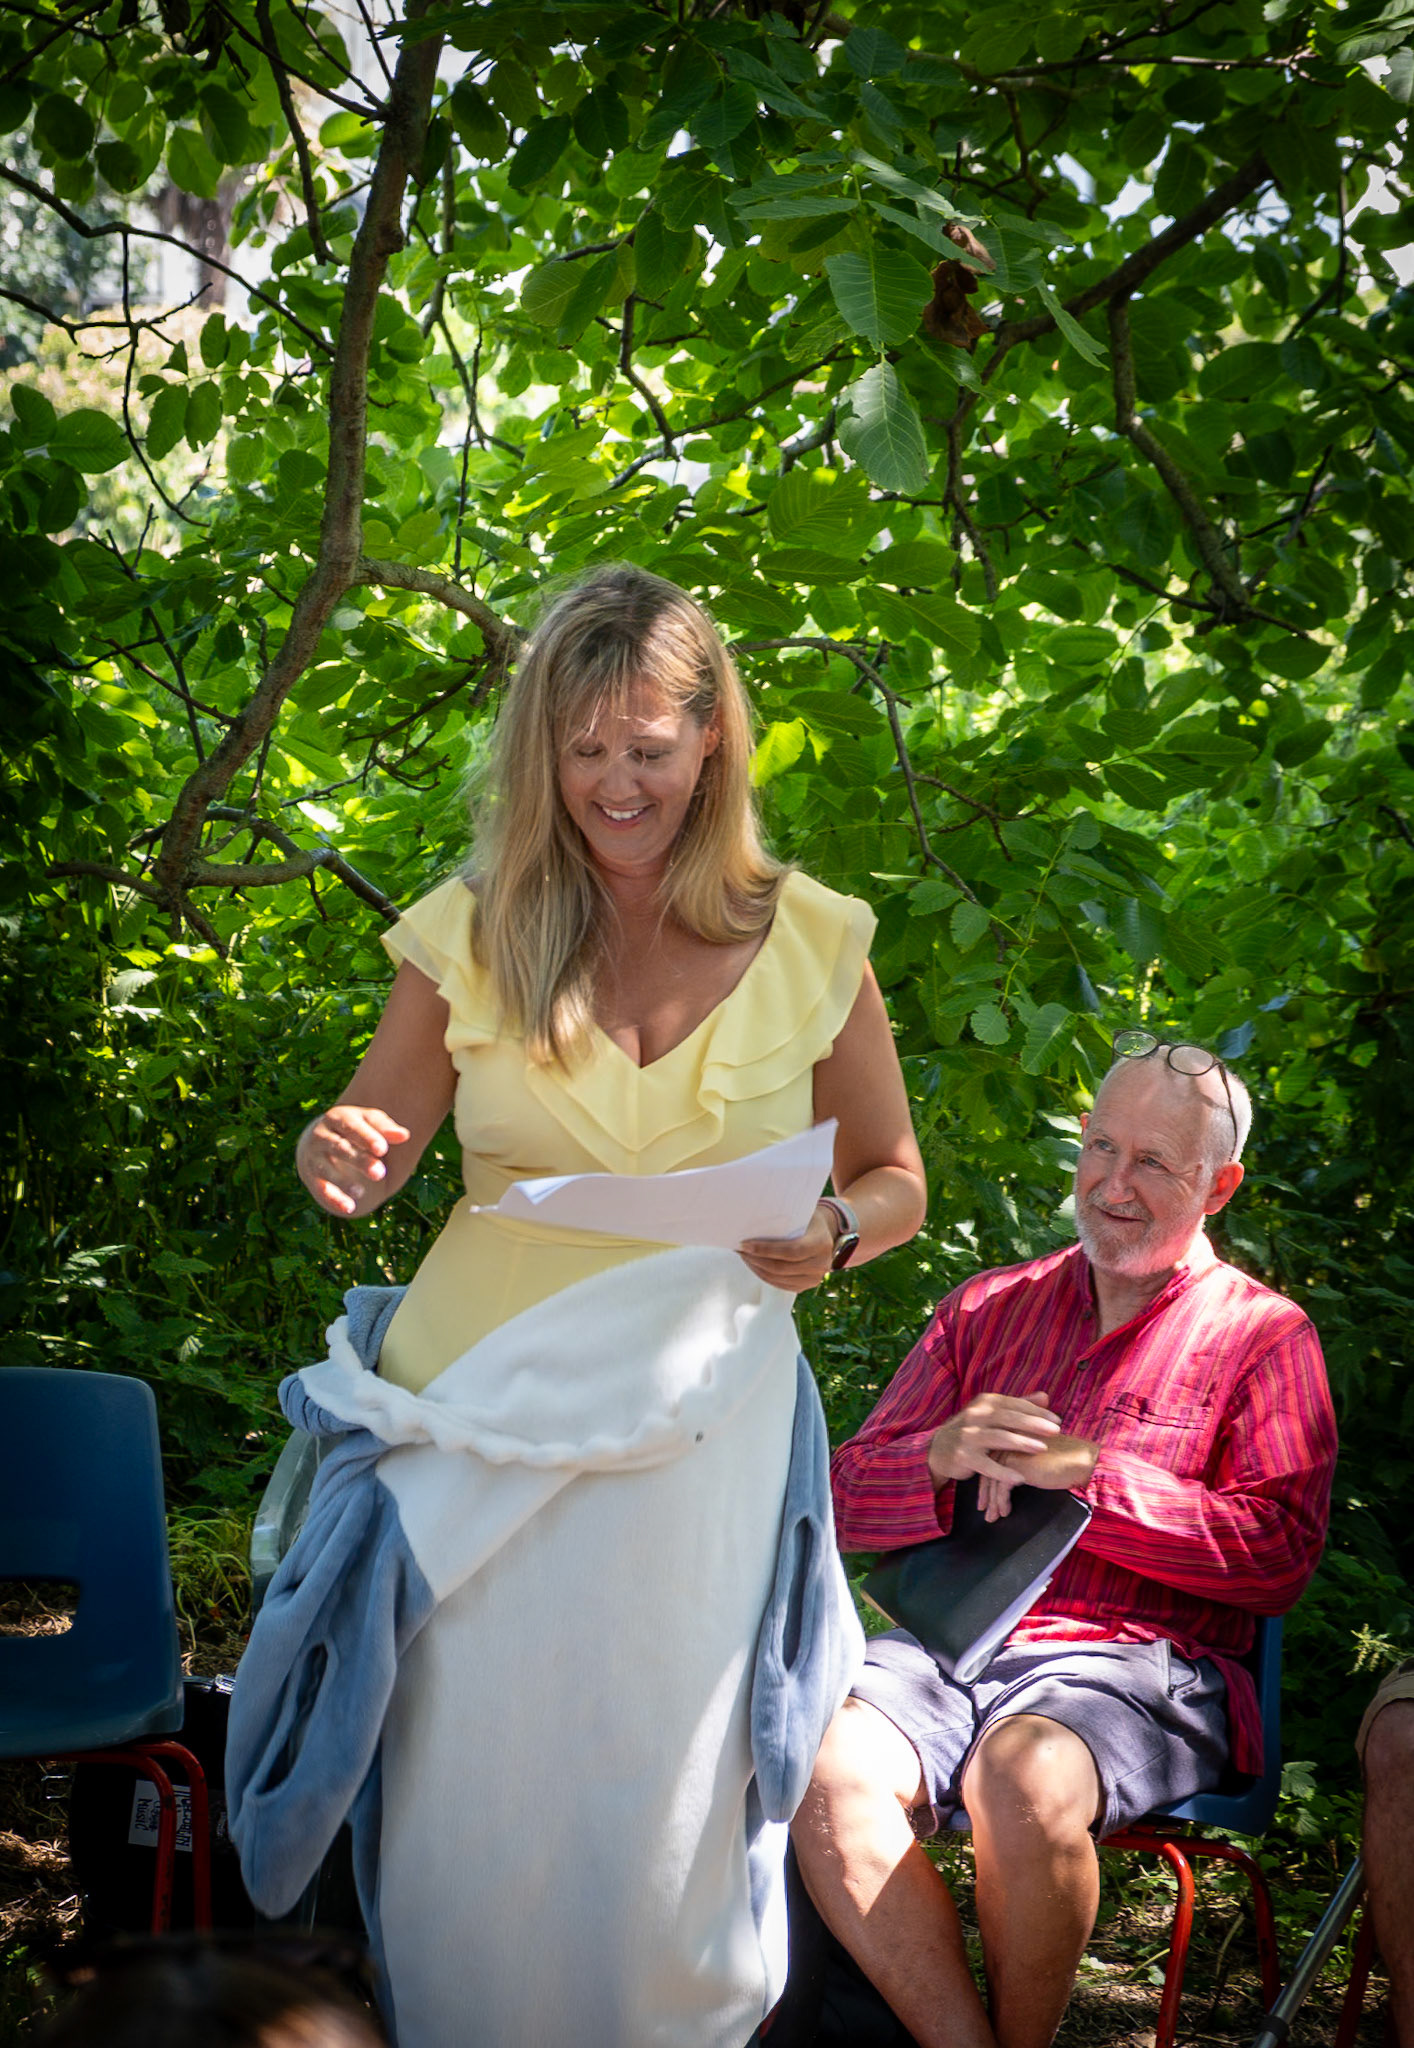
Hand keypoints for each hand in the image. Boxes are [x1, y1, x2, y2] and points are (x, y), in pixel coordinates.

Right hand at [297, 1105, 409, 1216]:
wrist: (319, 1141)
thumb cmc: (354, 1129)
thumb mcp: (368, 1122)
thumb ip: (385, 1128)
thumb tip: (404, 1136)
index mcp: (337, 1118)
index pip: (352, 1126)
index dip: (367, 1138)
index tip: (383, 1150)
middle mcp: (321, 1136)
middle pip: (340, 1148)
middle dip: (359, 1161)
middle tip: (380, 1173)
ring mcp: (314, 1157)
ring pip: (328, 1169)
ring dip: (344, 1182)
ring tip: (362, 1193)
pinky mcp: (312, 1177)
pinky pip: (322, 1189)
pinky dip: (334, 1199)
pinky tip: (349, 1208)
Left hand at [738, 1203, 839, 1293]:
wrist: (823, 1232)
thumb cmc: (807, 1218)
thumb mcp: (801, 1213)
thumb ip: (783, 1218)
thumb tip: (750, 1222)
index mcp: (821, 1244)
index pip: (790, 1251)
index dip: (765, 1250)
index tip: (745, 1244)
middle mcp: (821, 1265)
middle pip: (781, 1268)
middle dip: (756, 1259)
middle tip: (740, 1250)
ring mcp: (814, 1278)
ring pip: (778, 1279)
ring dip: (757, 1268)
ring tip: (744, 1256)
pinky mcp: (805, 1286)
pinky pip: (780, 1284)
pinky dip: (764, 1275)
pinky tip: (754, 1264)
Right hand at [926, 1389, 1060, 1492]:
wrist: (939, 1449)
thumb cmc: (973, 1431)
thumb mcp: (992, 1415)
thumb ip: (1018, 1406)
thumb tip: (1045, 1396)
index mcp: (984, 1403)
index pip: (1014, 1404)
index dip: (1036, 1411)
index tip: (1056, 1419)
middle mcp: (975, 1416)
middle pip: (1008, 1418)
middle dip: (1033, 1424)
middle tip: (1056, 1430)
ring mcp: (968, 1436)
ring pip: (998, 1438)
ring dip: (1021, 1443)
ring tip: (1042, 1448)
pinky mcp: (963, 1456)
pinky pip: (986, 1465)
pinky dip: (1003, 1472)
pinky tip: (1020, 1478)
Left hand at [978, 1433, 1099, 1521]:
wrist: (1082, 1461)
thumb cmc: (1064, 1459)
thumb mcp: (1036, 1456)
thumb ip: (1021, 1459)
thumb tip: (1006, 1477)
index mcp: (1011, 1434)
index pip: (991, 1458)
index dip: (987, 1478)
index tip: (985, 1495)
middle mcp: (1007, 1440)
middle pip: (988, 1469)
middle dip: (986, 1493)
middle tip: (984, 1510)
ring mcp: (1011, 1451)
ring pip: (993, 1480)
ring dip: (993, 1501)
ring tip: (994, 1516)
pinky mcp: (1018, 1465)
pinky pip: (1002, 1487)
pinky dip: (1002, 1502)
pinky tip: (1006, 1512)